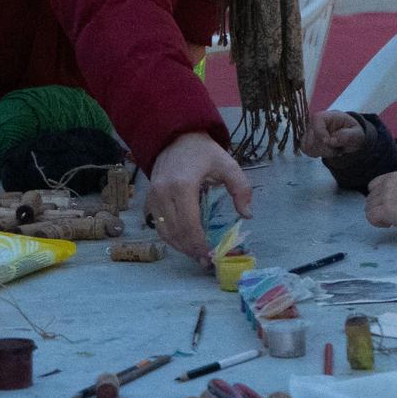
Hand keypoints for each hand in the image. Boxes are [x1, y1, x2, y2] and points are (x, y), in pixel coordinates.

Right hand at [146, 131, 252, 264]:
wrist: (175, 136)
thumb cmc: (203, 152)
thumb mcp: (228, 165)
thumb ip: (241, 189)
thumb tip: (247, 215)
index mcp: (182, 186)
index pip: (188, 225)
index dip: (199, 244)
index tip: (211, 256)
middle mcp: (163, 193)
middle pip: (176, 232)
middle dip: (191, 250)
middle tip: (207, 261)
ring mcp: (153, 197)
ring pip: (164, 232)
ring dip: (180, 247)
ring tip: (196, 255)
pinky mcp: (149, 199)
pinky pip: (157, 225)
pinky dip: (170, 237)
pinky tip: (184, 243)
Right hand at [302, 110, 365, 158]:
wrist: (350, 138)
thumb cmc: (353, 133)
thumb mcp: (357, 134)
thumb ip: (348, 135)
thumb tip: (332, 141)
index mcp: (329, 116)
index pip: (317, 119)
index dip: (321, 133)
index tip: (330, 142)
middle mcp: (315, 122)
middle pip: (311, 136)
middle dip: (325, 147)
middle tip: (337, 149)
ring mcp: (309, 131)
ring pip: (308, 145)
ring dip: (322, 152)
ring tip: (333, 149)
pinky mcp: (307, 140)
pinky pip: (307, 150)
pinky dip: (318, 154)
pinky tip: (327, 151)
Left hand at [363, 172, 396, 232]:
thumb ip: (391, 189)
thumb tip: (376, 199)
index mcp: (394, 176)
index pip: (372, 186)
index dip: (378, 198)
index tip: (389, 205)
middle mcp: (389, 183)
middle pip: (369, 198)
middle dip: (378, 209)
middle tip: (393, 214)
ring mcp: (387, 195)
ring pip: (368, 208)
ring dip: (378, 216)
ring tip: (394, 218)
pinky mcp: (386, 209)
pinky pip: (370, 217)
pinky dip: (377, 223)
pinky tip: (390, 224)